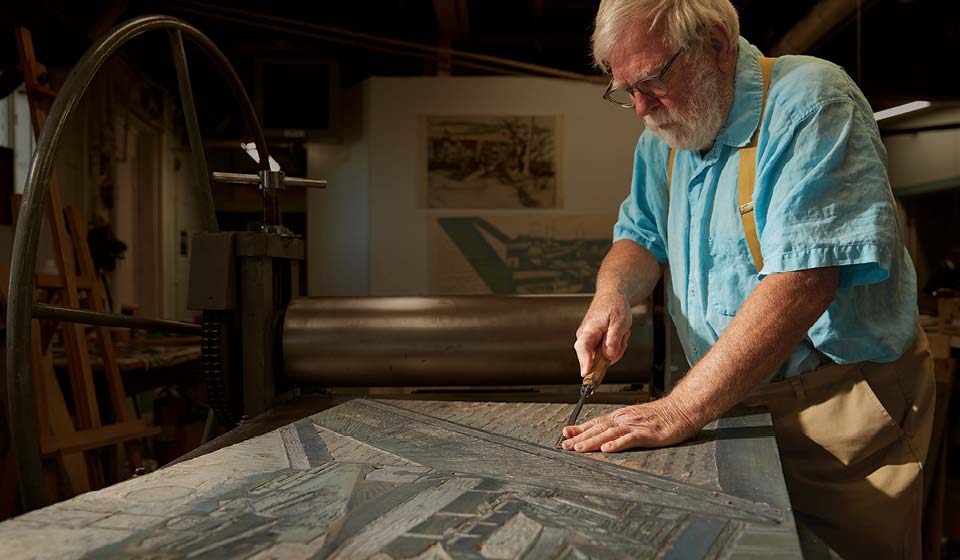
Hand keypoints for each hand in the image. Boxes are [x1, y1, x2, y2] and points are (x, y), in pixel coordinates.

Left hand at [560, 397, 699, 452]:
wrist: (682, 408)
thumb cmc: (660, 417)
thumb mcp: (635, 419)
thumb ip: (618, 427)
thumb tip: (601, 434)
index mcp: (621, 417)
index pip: (596, 423)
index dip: (579, 429)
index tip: (565, 435)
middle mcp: (625, 419)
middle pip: (598, 428)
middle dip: (580, 437)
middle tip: (565, 445)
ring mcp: (636, 426)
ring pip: (610, 433)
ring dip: (593, 441)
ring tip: (579, 448)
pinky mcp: (648, 433)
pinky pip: (630, 438)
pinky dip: (618, 444)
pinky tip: (607, 449)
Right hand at [574, 291, 631, 375]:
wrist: (612, 297)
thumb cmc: (615, 306)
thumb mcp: (620, 321)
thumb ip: (614, 339)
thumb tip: (608, 356)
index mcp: (589, 329)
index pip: (583, 347)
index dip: (584, 361)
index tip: (586, 373)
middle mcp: (584, 337)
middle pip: (595, 358)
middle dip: (613, 353)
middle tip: (623, 337)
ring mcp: (588, 341)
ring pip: (603, 358)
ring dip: (616, 349)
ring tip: (620, 333)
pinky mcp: (593, 344)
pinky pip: (605, 354)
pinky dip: (615, 348)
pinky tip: (618, 336)